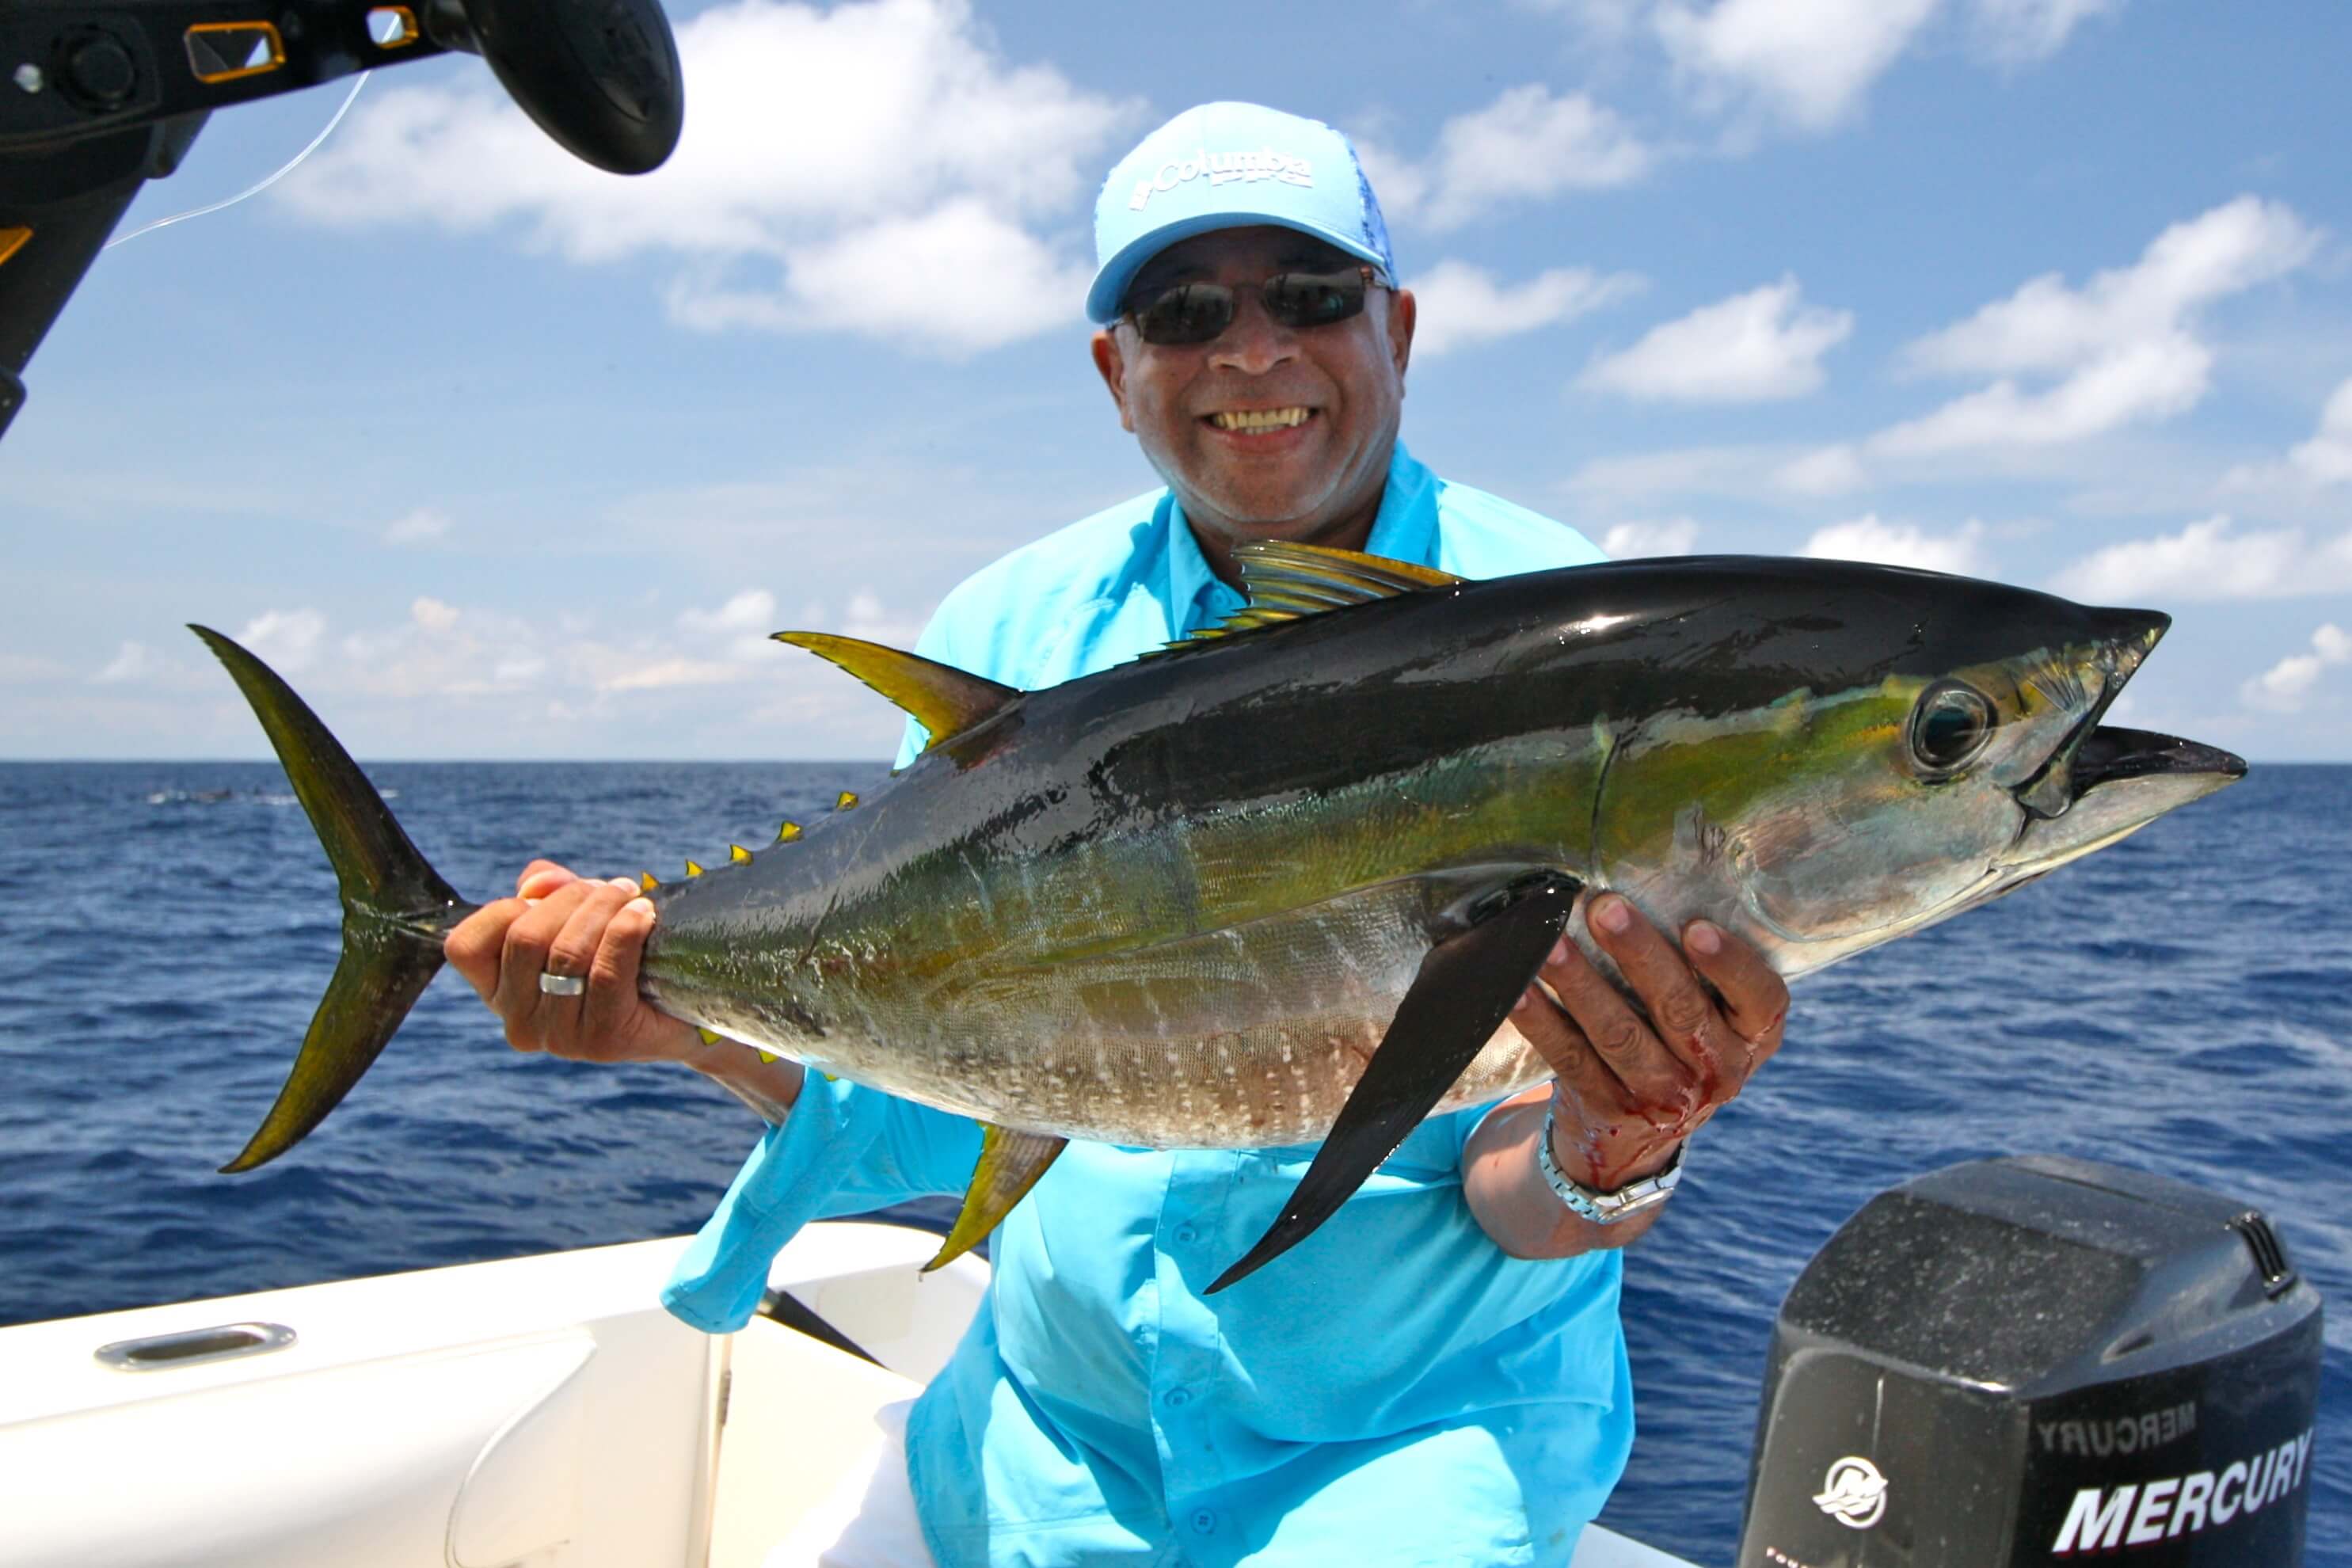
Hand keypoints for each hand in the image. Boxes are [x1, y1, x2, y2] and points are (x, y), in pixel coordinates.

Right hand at [444, 860, 698, 1064]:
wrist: (683, 1008)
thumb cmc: (617, 954)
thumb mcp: (572, 916)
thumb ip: (543, 891)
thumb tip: (537, 882)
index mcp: (497, 991)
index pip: (467, 945)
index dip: (507, 908)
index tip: (553, 894)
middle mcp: (518, 1022)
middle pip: (525, 938)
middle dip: (571, 899)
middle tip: (611, 888)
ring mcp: (558, 1038)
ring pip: (567, 953)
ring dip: (604, 909)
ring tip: (630, 897)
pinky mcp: (603, 1040)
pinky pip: (607, 973)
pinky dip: (626, 931)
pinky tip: (644, 915)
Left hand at [1512, 891, 1787, 1190]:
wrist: (1644, 1129)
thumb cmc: (1681, 1031)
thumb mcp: (1715, 1006)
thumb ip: (1698, 959)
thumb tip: (1644, 870)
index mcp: (1754, 1033)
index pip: (1760, 996)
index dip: (1730, 964)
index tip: (1695, 925)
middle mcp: (1717, 1068)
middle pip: (1680, 1009)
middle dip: (1640, 955)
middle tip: (1605, 906)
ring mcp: (1663, 1095)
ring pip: (1619, 1035)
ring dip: (1581, 984)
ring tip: (1549, 943)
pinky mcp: (1609, 1106)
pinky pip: (1571, 1058)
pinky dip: (1541, 1021)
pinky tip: (1518, 988)